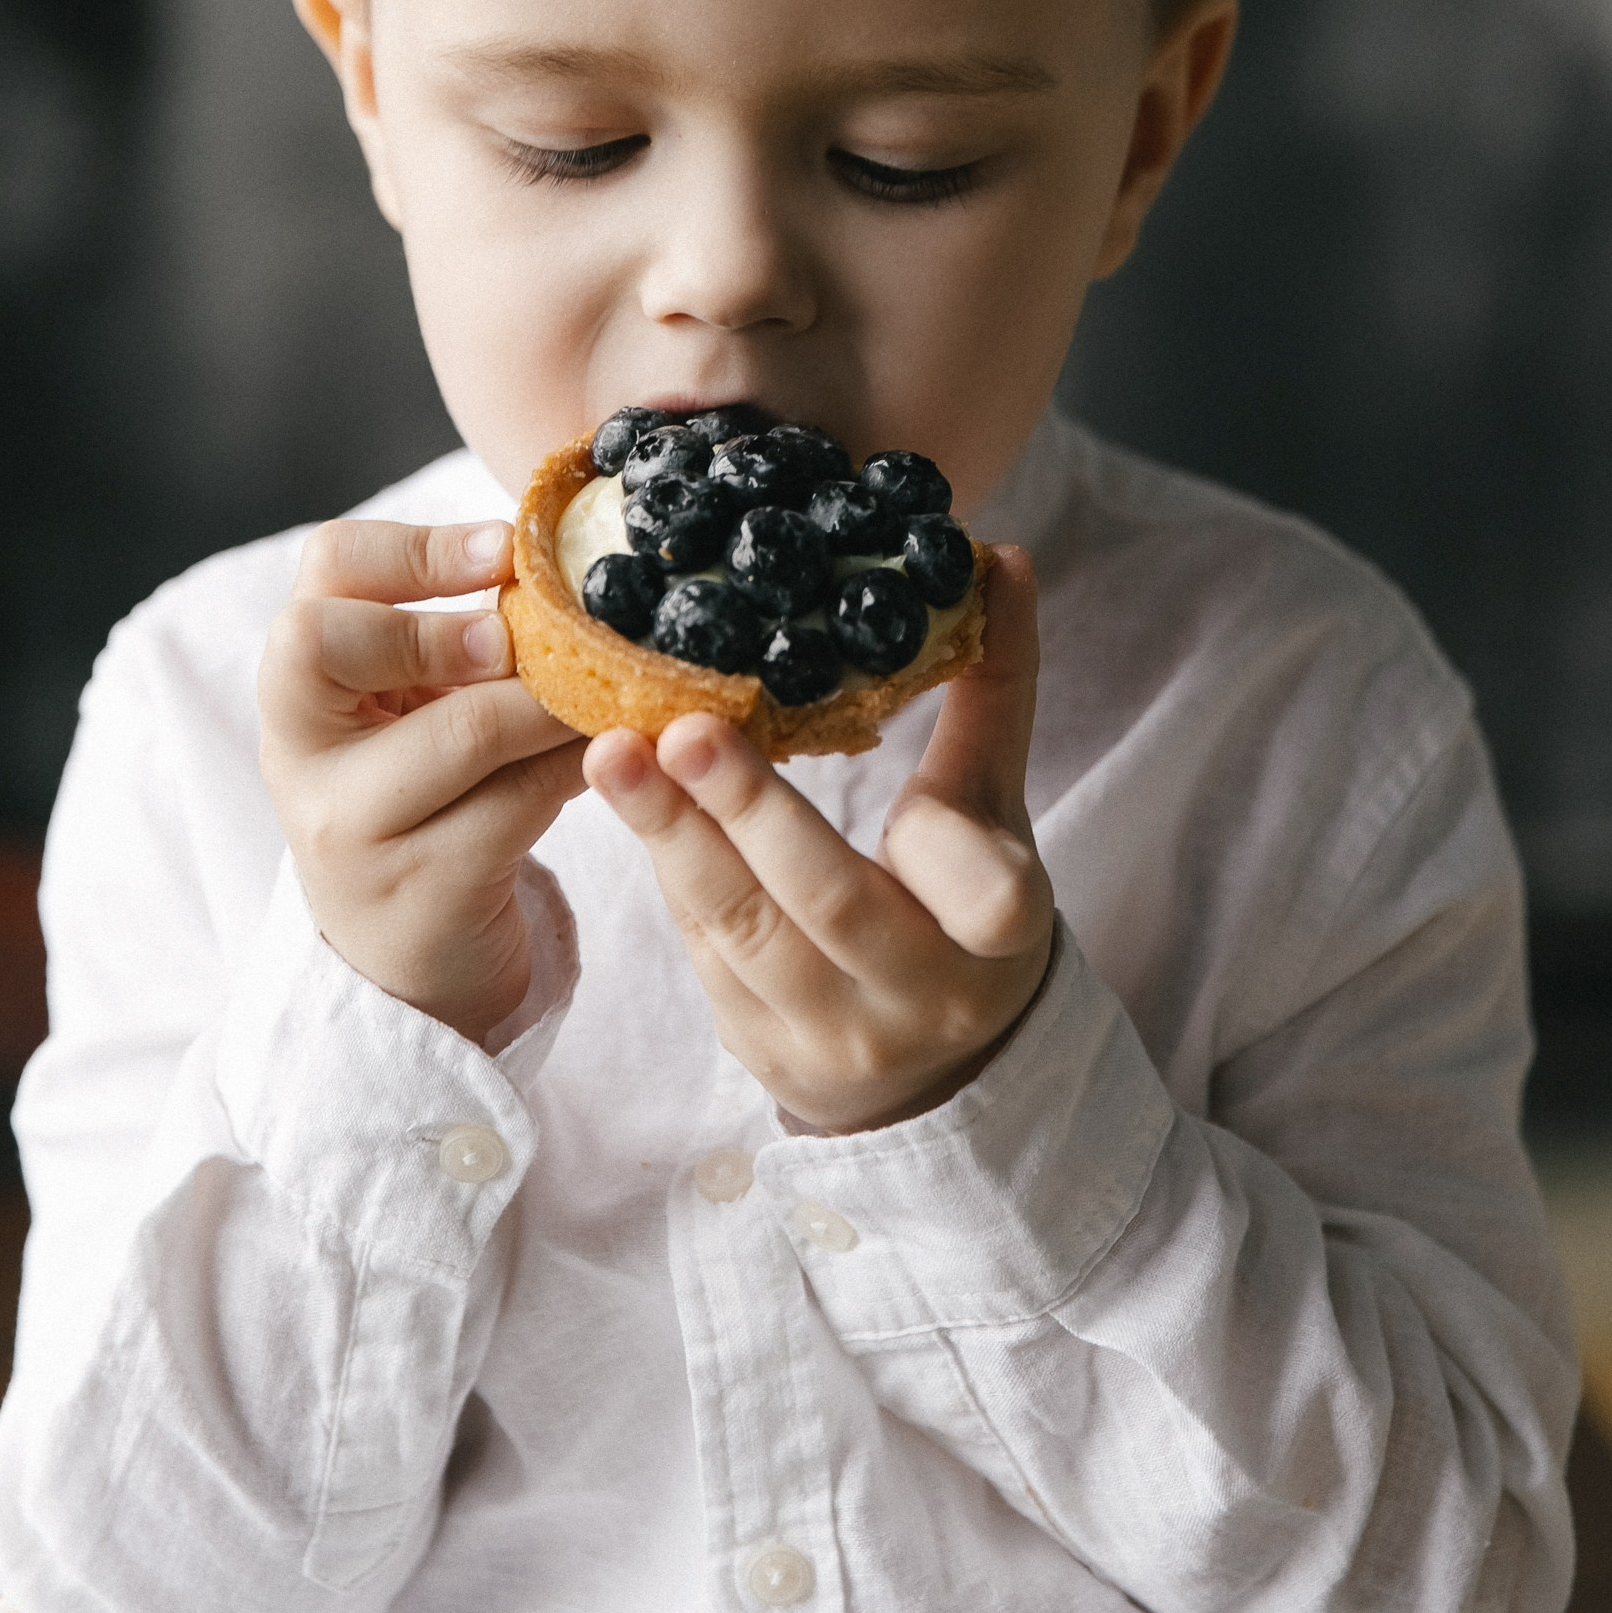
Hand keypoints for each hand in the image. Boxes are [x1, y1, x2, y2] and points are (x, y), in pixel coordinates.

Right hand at [259, 520, 587, 1042]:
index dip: (415, 547)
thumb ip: (460, 633)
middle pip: (323, 644)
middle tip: (518, 639)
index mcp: (300, 681)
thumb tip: (575, 556)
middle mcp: (300, 752)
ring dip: (553, 698)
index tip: (504, 550)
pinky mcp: (421, 891)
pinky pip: (519, 804)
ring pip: (460, 732)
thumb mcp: (416, 708)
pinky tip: (620, 748)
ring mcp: (350, 829)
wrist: (407, 950)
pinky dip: (582, 763)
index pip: (320, 572)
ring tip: (611, 682)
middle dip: (440, 625)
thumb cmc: (424, 795)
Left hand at [584, 549, 1054, 1130]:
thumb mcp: (993, 805)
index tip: (905, 788)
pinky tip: (630, 799)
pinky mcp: (759, 1049)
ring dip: (671, 833)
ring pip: (742, 928)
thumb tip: (998, 555)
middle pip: (830, 900)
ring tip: (611, 752)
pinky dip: (668, 866)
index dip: (948, 844)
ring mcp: (833, 1036)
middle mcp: (920, 999)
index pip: (987, 895)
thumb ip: (991, 689)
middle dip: (750, 813)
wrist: (932, 1057)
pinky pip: (702, 949)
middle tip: (681, 729)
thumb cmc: (963, 896)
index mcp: (1001, 936)